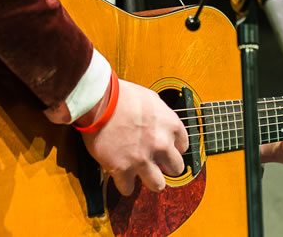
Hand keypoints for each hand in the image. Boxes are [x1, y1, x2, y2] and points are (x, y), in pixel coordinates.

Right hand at [79, 79, 188, 194]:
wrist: (99, 99)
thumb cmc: (121, 94)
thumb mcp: (150, 98)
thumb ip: (159, 115)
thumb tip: (159, 122)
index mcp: (170, 125)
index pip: (183, 146)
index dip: (171, 147)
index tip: (163, 148)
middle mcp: (161, 144)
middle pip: (176, 168)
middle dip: (165, 166)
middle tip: (154, 162)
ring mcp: (143, 159)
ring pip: (158, 185)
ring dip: (149, 180)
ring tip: (139, 173)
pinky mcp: (122, 169)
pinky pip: (128, 189)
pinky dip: (123, 184)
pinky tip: (120, 176)